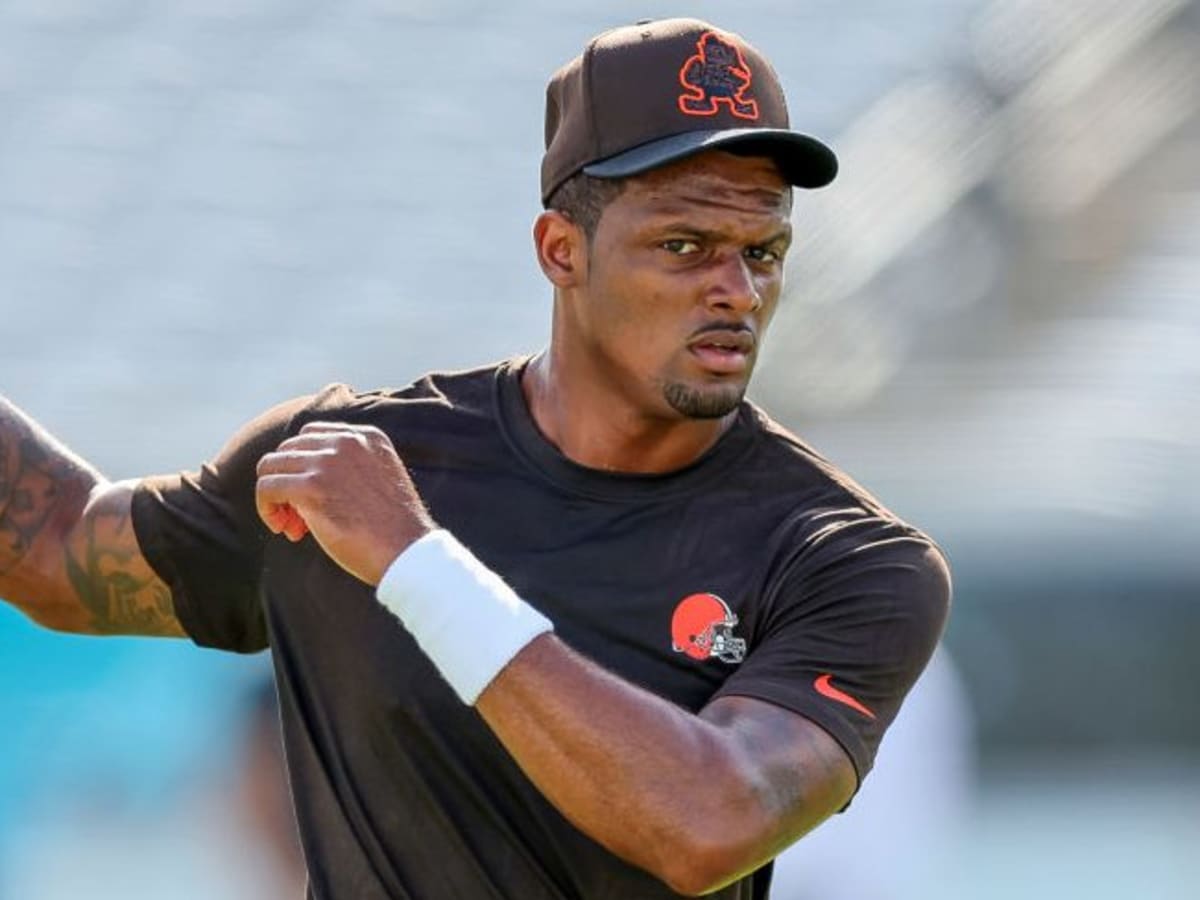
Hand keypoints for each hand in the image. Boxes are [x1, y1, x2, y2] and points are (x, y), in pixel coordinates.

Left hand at [255, 422, 433, 584]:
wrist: (407, 552)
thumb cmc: (394, 529)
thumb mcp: (379, 480)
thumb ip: (350, 468)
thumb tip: (303, 479)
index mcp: (367, 436)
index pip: (311, 435)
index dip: (302, 467)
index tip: (310, 498)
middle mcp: (346, 441)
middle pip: (287, 449)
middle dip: (287, 483)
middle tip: (298, 519)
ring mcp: (327, 461)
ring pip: (270, 466)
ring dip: (273, 497)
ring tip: (290, 526)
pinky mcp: (311, 486)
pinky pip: (266, 488)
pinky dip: (267, 509)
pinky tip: (284, 529)